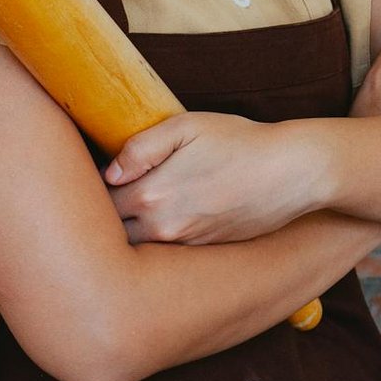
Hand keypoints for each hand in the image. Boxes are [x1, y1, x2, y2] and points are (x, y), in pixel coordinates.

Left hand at [104, 113, 325, 245]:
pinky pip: (166, 253)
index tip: (87, 180)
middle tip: (97, 199)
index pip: (98, 205)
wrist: (293, 173)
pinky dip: (156, 240)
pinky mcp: (204, 250)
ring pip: (138, 248)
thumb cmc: (240, 141)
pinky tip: (162, 219)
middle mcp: (164, 229)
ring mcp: (185, 244)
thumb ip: (140, 147)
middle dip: (100, 220)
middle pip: (112, 234)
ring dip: (127, 233)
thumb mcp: (187, 127)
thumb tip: (108, 172)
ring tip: (126, 210)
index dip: (87, 194)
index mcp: (151, 196)